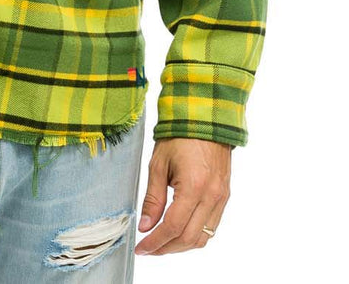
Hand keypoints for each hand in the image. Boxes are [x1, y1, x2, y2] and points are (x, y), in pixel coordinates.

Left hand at [134, 136, 230, 255]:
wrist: (205, 117)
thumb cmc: (179, 136)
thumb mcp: (158, 164)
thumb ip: (153, 198)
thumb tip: (146, 226)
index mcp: (194, 187)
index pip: (173, 227)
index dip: (155, 242)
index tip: (141, 248)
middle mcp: (211, 197)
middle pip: (188, 238)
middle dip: (166, 248)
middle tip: (148, 248)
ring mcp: (221, 198)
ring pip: (202, 238)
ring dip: (181, 246)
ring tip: (161, 243)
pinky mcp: (224, 196)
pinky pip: (211, 227)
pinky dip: (194, 235)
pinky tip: (179, 232)